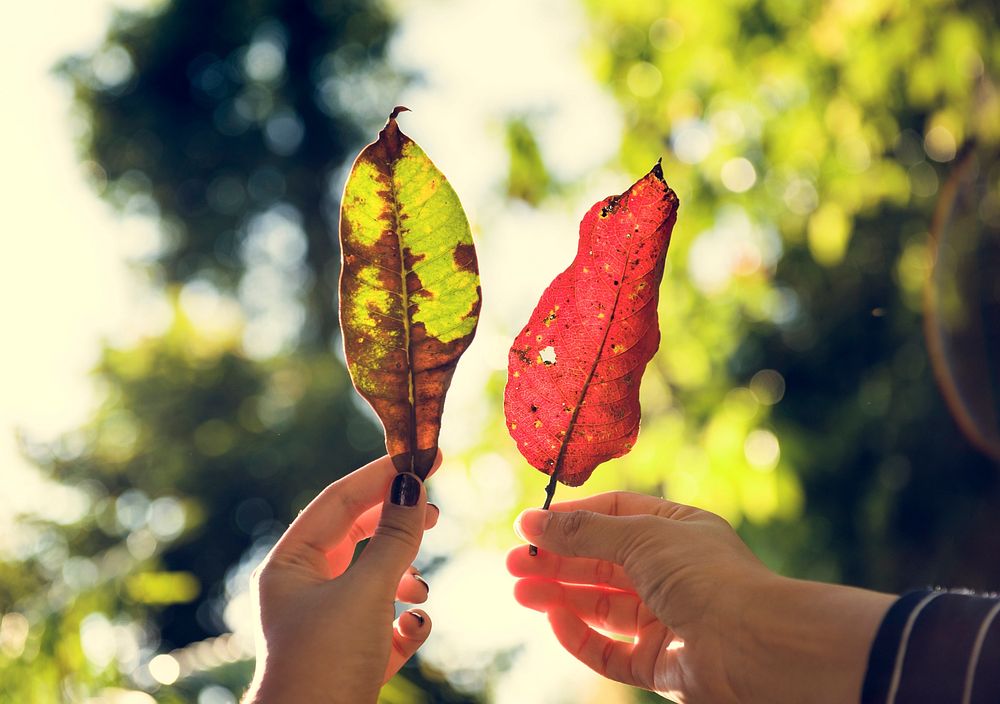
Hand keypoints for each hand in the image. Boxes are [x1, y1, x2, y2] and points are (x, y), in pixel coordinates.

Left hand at [242, 454, 439, 703]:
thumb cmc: (326, 663)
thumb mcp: (366, 591)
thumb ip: (394, 537)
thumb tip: (413, 485)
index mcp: (292, 565)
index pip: (339, 501)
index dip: (381, 475)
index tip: (422, 456)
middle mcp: (306, 589)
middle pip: (358, 536)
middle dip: (398, 525)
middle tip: (436, 510)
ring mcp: (329, 623)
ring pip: (375, 578)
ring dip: (404, 575)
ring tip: (420, 583)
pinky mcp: (352, 655)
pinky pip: (385, 621)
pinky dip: (405, 620)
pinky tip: (414, 626)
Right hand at [507, 492, 893, 703]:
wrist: (755, 645)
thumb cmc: (706, 576)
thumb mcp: (640, 537)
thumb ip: (585, 531)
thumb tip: (534, 522)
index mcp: (677, 531)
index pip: (614, 515)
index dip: (572, 520)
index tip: (530, 526)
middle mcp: (672, 572)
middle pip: (602, 563)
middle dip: (558, 561)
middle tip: (514, 563)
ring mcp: (667, 619)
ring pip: (602, 607)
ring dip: (560, 596)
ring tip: (520, 591)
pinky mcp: (663, 664)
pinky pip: (612, 651)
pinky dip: (581, 637)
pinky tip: (555, 620)